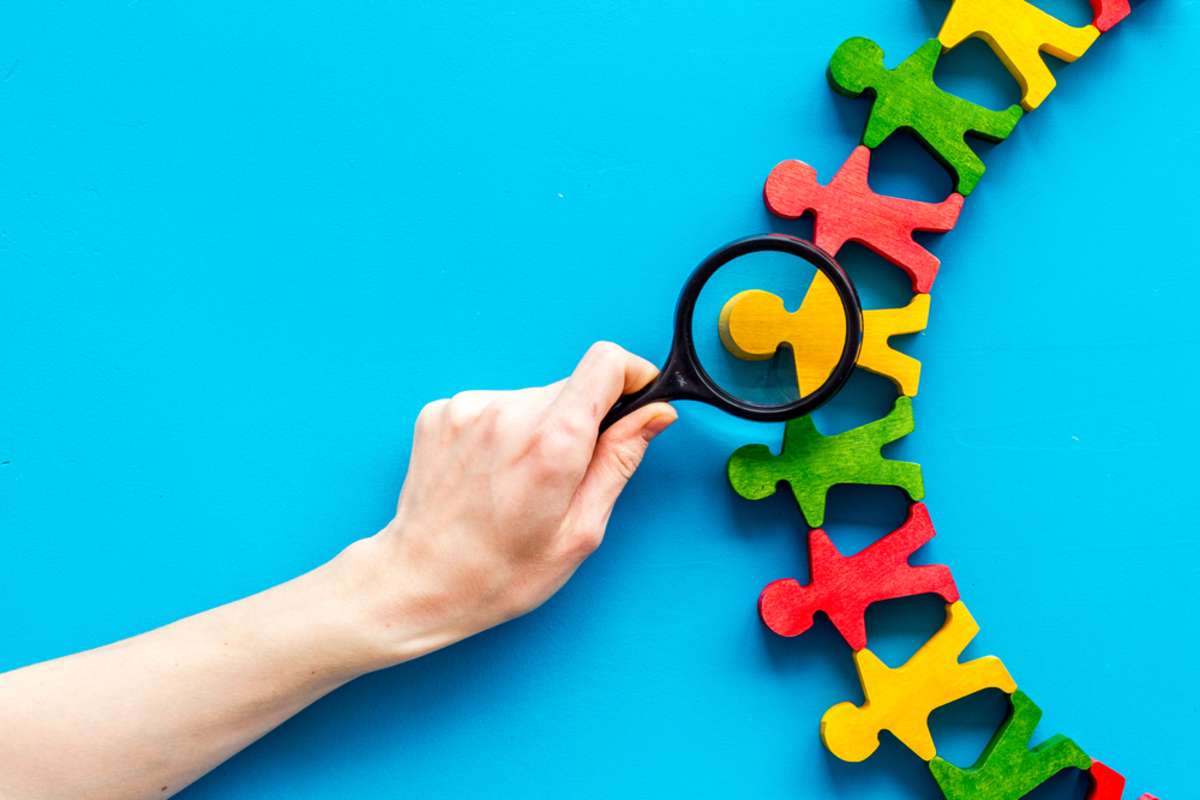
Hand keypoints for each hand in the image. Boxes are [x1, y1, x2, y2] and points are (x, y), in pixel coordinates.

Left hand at [353, 342, 676, 664]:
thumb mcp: (581, 530)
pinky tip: (489, 475)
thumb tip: (656, 413)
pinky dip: (503, 432)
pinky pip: (495, 405)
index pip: (606, 362)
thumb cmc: (502, 573)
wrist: (417, 581)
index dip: (632, 376)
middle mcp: (509, 413)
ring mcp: (468, 408)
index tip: (636, 400)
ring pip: (533, 398)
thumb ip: (620, 460)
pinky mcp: (440, 410)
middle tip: (565, 475)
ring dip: (540, 427)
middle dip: (583, 419)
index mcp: (553, 443)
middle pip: (572, 384)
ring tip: (518, 482)